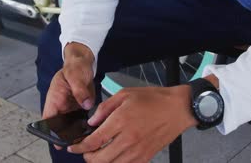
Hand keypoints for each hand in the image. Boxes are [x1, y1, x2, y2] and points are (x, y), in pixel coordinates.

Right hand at [43, 43, 95, 148]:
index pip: (48, 118)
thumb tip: (86, 104)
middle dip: (67, 134)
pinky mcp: (80, 107)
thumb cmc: (75, 66)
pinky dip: (86, 125)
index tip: (58, 138)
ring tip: (87, 135)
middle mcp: (61, 105)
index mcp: (54, 97)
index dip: (51, 130)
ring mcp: (70, 107)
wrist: (84, 62)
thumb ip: (80, 90)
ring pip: (71, 125)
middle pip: (60, 125)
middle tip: (77, 140)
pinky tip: (94, 128)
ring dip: (77, 131)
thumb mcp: (76, 75)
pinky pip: (81, 120)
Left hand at [67, 85, 197, 162]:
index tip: (73, 147)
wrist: (178, 109)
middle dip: (87, 157)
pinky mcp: (146, 157)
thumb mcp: (125, 94)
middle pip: (100, 159)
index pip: (94, 141)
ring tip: (97, 154)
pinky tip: (113, 157)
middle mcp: (128, 139)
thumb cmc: (153, 99)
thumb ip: (105, 108)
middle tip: (84, 151)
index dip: (79, 147)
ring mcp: (138, 151)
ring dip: (100, 162)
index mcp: (120, 121)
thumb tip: (92, 122)